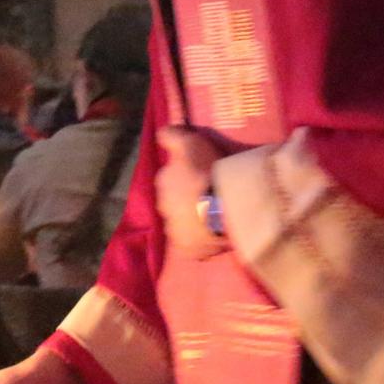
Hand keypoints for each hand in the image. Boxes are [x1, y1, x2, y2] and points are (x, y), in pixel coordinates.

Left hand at [156, 126, 229, 260]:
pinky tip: (214, 236)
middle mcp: (163, 207)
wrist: (222, 206)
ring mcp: (174, 231)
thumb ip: (171, 136)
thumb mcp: (188, 143)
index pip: (170, 178)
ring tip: (214, 217)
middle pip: (175, 202)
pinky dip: (200, 242)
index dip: (185, 176)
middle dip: (187, 200)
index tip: (201, 175)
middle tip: (208, 196)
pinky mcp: (187, 250)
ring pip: (183, 224)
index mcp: (163, 182)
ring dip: (194, 220)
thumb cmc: (205, 172)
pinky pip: (193, 246)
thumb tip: (161, 133)